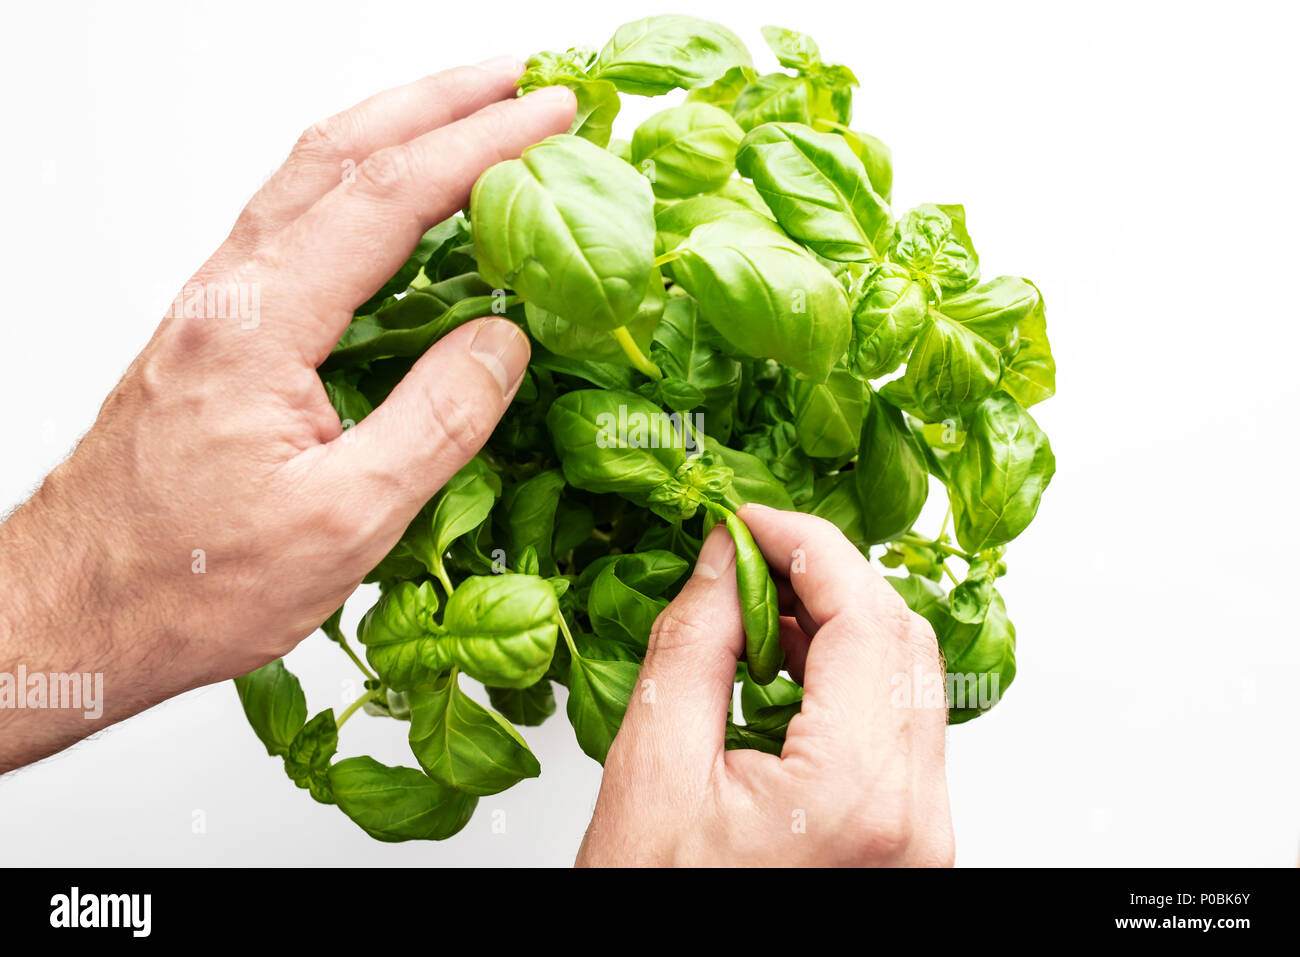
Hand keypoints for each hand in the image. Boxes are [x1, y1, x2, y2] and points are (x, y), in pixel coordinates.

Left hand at [0, 60, 575, 771]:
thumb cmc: (190, 580)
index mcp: (258, 327)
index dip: (481, 146)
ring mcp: (220, 306)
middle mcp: (230, 294)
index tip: (551, 117)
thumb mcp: (342, 523)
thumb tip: (506, 341)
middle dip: (442, 99)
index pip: (387, 198)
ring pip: (314, 178)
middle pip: (340, 151)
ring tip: (477, 112)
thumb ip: (435, 423)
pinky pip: (301, 224)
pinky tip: (403, 201)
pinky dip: (366, 183)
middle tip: (524, 78)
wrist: (80, 606)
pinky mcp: (222, 331)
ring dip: (401, 128)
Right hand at [576, 506, 955, 866]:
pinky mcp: (909, 838)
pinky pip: (899, 725)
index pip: (867, 616)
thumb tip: (725, 558)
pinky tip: (786, 667)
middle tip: (752, 555)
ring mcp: (920, 834)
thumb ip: (694, 645)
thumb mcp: (652, 770)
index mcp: (855, 797)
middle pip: (905, 640)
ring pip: (910, 678)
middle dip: (830, 575)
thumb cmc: (658, 907)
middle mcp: (913, 819)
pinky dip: (849, 677)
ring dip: (842, 623)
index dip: (809, 543)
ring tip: (758, 611)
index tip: (750, 519)